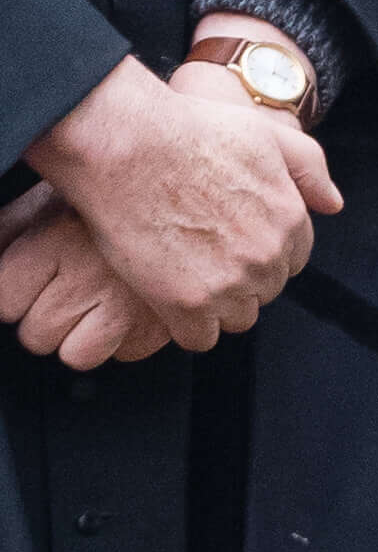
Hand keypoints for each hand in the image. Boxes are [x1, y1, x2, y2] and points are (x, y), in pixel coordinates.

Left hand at [0, 186, 169, 366]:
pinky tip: (126, 307)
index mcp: (55, 237)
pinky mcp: (162, 325)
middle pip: (36, 335)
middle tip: (64, 291)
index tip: (28, 282)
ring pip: (76, 356)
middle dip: (44, 318)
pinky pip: (125, 356)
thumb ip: (9, 228)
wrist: (186, 195)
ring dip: (79, 337)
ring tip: (92, 306)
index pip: (5, 301)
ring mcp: (127, 305)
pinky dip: (124, 338)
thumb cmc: (113, 195)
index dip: (14, 293)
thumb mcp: (50, 198)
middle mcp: (88, 275)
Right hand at [25, 53, 341, 353]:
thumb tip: (334, 205)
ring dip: (216, 304)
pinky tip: (168, 297)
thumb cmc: (187, 130)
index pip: (292, 261)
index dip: (261, 252)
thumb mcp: (264, 132)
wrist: (124, 144)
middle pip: (265, 291)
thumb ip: (308, 167)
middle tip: (200, 251)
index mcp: (289, 218)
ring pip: (238, 317)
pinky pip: (201, 338)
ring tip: (183, 271)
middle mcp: (267, 255)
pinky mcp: (187, 303)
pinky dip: (186, 325)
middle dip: (240, 277)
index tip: (230, 239)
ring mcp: (229, 283)